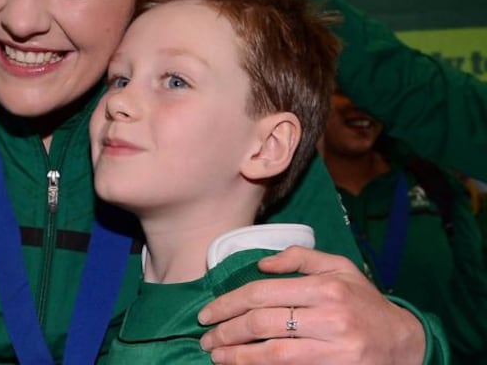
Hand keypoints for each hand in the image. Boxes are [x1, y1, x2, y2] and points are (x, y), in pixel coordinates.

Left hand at [198, 246, 424, 364]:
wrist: (405, 342)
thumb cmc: (365, 303)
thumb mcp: (340, 268)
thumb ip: (300, 258)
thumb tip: (261, 264)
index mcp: (326, 287)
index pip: (261, 293)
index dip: (227, 304)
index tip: (207, 314)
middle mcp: (330, 317)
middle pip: (262, 323)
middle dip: (226, 331)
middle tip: (206, 337)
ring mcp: (335, 349)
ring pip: (272, 354)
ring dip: (238, 356)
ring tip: (216, 356)